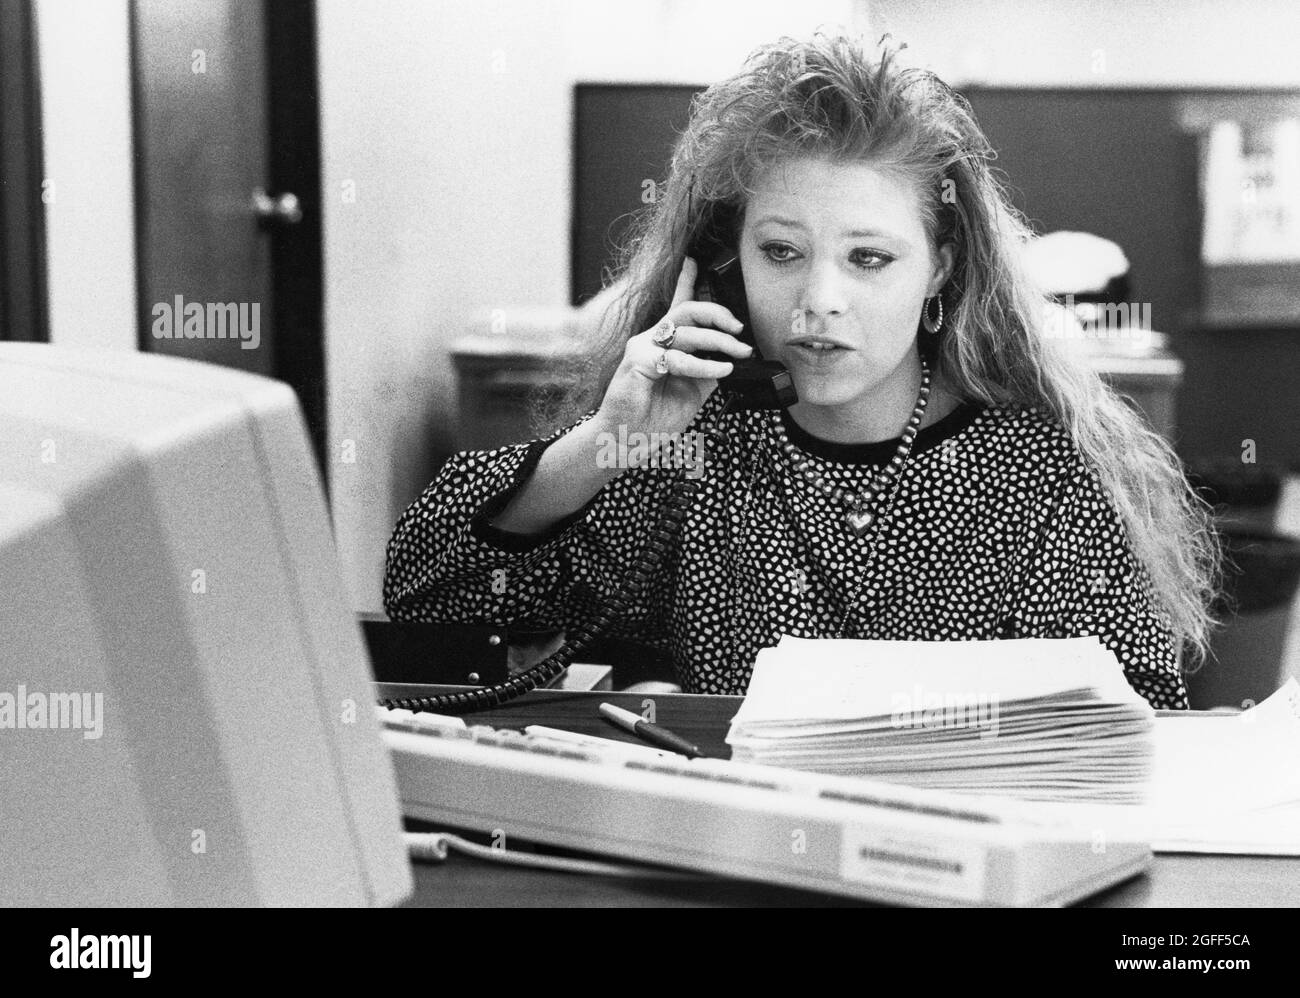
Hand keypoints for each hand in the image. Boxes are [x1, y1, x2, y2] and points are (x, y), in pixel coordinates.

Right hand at [595, 256, 751, 440]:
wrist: (629, 441)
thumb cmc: (654, 418)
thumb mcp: (692, 391)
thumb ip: (708, 370)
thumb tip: (733, 358)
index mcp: (664, 344)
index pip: (676, 305)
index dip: (686, 281)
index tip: (696, 262)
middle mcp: (651, 340)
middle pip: (687, 310)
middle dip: (718, 314)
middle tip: (740, 329)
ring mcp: (642, 348)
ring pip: (686, 330)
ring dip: (719, 340)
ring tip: (739, 352)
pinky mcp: (638, 362)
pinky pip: (677, 358)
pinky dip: (704, 365)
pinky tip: (722, 372)